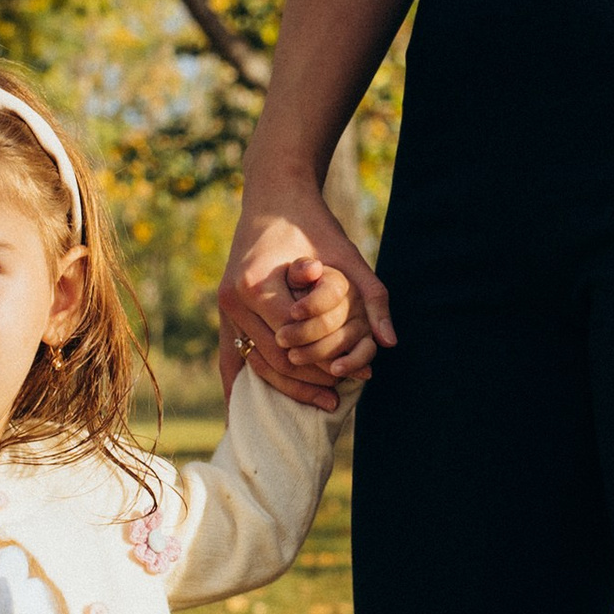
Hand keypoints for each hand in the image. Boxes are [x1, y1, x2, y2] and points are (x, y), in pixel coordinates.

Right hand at [219, 184, 392, 410]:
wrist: (274, 196)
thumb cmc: (313, 224)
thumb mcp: (347, 257)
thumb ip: (372, 297)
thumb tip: (390, 342)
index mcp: (257, 284)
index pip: (293, 343)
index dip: (322, 364)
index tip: (350, 379)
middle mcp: (233, 298)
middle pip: (272, 359)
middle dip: (306, 382)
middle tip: (336, 400)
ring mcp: (223, 306)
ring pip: (253, 364)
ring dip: (283, 387)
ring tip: (316, 402)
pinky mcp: (223, 311)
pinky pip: (229, 358)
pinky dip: (239, 387)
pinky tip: (245, 416)